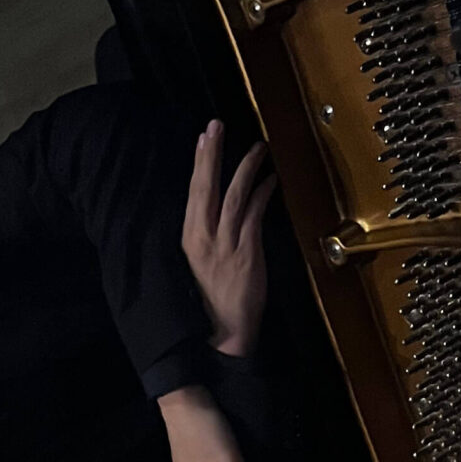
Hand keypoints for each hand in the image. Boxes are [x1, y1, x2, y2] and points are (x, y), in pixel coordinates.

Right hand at [182, 119, 276, 356]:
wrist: (223, 335)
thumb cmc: (213, 302)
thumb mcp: (202, 264)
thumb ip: (208, 236)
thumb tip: (216, 210)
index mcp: (190, 239)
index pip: (194, 193)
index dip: (200, 164)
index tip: (203, 138)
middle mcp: (204, 238)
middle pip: (207, 188)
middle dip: (212, 155)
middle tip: (216, 126)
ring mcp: (225, 245)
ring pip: (233, 196)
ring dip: (245, 168)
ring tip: (257, 146)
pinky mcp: (246, 254)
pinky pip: (255, 215)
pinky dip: (263, 194)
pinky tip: (270, 180)